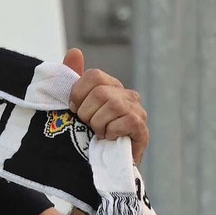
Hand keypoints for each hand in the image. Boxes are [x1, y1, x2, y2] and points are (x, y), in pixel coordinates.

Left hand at [64, 48, 148, 163]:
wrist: (100, 163)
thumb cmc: (85, 132)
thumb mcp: (74, 105)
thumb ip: (73, 79)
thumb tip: (74, 51)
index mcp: (110, 86)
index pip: (93, 75)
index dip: (78, 93)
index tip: (74, 109)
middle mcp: (126, 94)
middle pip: (100, 92)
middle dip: (86, 112)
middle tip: (87, 124)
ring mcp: (137, 110)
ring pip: (113, 106)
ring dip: (98, 124)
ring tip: (98, 133)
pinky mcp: (142, 128)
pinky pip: (126, 121)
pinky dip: (111, 132)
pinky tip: (109, 138)